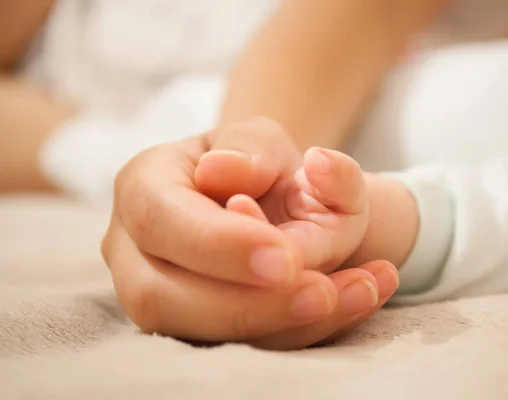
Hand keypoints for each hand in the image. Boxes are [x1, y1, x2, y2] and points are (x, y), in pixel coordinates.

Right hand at [101, 120, 398, 349]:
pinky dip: (304, 331)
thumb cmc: (254, 164)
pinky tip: (356, 300)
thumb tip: (222, 171)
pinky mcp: (193, 327)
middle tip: (321, 293)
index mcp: (142, 188)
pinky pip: (241, 346)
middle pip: (163, 297)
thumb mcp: (260, 140)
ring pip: (200, 336)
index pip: (160, 221)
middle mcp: (134, 251)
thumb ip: (253, 150)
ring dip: (284, 325)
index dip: (219, 245)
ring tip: (357, 293)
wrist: (264, 200)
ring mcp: (159, 295)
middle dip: (247, 304)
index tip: (285, 257)